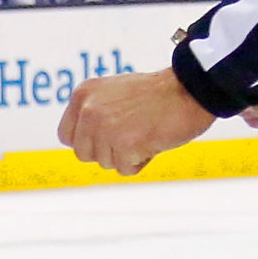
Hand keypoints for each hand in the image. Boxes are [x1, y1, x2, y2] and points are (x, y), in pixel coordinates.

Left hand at [58, 67, 214, 176]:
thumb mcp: (114, 93)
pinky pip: (125, 169)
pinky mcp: (125, 145)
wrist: (190, 88)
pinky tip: (153, 140)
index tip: (108, 137)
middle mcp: (89, 111)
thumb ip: (94, 113)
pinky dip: (141, 161)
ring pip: (105, 163)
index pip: (67, 136)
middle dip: (107, 151)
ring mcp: (106, 128)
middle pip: (84, 154)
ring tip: (145, 131)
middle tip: (132, 133)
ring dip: (127, 155)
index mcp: (83, 95)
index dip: (88, 142)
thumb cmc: (158, 93)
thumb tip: (83, 144)